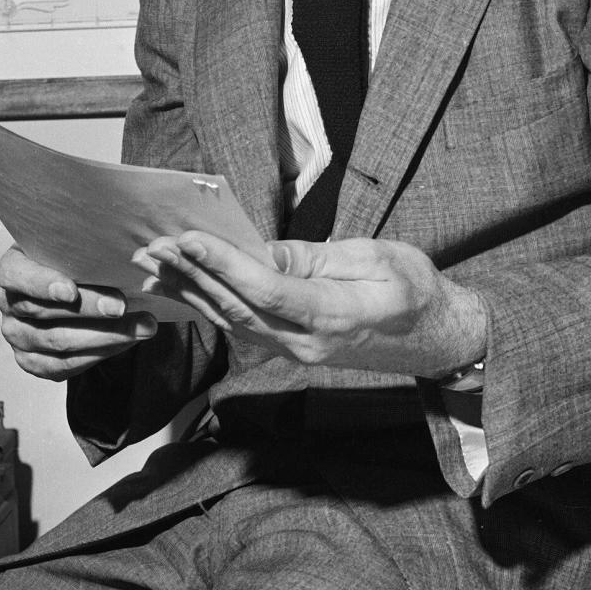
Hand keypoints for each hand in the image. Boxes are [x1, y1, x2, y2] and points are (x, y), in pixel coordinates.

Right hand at [0, 246, 156, 381]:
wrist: (80, 287)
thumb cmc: (77, 258)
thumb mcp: (76, 243)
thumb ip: (86, 242)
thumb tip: (127, 245)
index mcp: (12, 269)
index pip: (16, 275)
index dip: (42, 284)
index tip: (71, 291)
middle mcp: (8, 304)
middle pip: (42, 312)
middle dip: (87, 309)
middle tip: (121, 307)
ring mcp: (19, 337)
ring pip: (58, 342)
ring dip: (105, 335)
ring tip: (142, 326)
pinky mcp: (35, 363)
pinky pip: (65, 366)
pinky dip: (100, 354)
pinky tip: (127, 341)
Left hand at [131, 233, 484, 378]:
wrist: (438, 338)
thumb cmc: (415, 289)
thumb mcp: (377, 257)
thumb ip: (315, 259)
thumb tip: (261, 253)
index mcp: (335, 315)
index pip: (267, 289)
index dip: (224, 263)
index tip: (190, 236)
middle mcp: (308, 343)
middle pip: (238, 309)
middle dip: (193, 274)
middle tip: (154, 245)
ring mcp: (296, 353)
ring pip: (232, 323)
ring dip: (190, 292)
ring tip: (153, 265)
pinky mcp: (290, 349)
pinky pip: (241, 329)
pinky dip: (206, 307)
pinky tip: (182, 290)